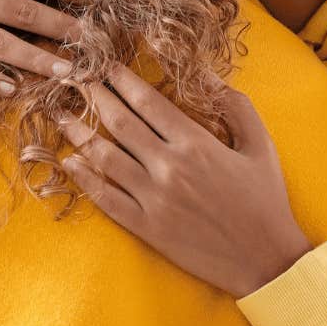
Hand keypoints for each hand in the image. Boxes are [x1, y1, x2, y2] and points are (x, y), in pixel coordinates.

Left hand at [57, 64, 312, 298]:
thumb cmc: (266, 199)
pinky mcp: (146, 227)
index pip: (147, 102)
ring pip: (104, 157)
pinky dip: (84, 178)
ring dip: (79, 133)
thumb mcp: (260, 145)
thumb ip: (235, 106)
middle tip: (75, 79)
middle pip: (119, 123)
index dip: (122, 80)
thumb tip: (207, 75)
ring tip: (61, 115)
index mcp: (196, 143)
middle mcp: (169, 167)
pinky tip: (70, 162)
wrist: (265, 259)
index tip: (105, 66)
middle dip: (94, 96)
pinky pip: (105, 198)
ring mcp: (153, 198)